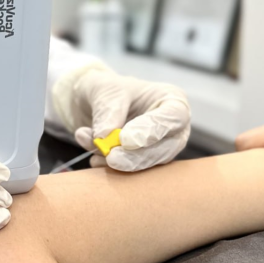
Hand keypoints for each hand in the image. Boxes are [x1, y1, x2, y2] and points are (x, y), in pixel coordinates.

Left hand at [53, 64, 190, 170]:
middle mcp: (172, 128)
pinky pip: (131, 173)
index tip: (125, 140)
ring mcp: (160, 149)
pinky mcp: (143, 164)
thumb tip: (104, 136)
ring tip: (90, 145)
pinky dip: (109, 166)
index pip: (173, 117)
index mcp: (173, 101)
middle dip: (136, 156)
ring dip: (118, 161)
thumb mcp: (104, 90)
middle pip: (165, 148)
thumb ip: (107, 111)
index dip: (152, 131)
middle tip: (110, 158)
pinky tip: (94, 157)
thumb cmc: (108, 90)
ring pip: (148, 164)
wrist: (94, 104)